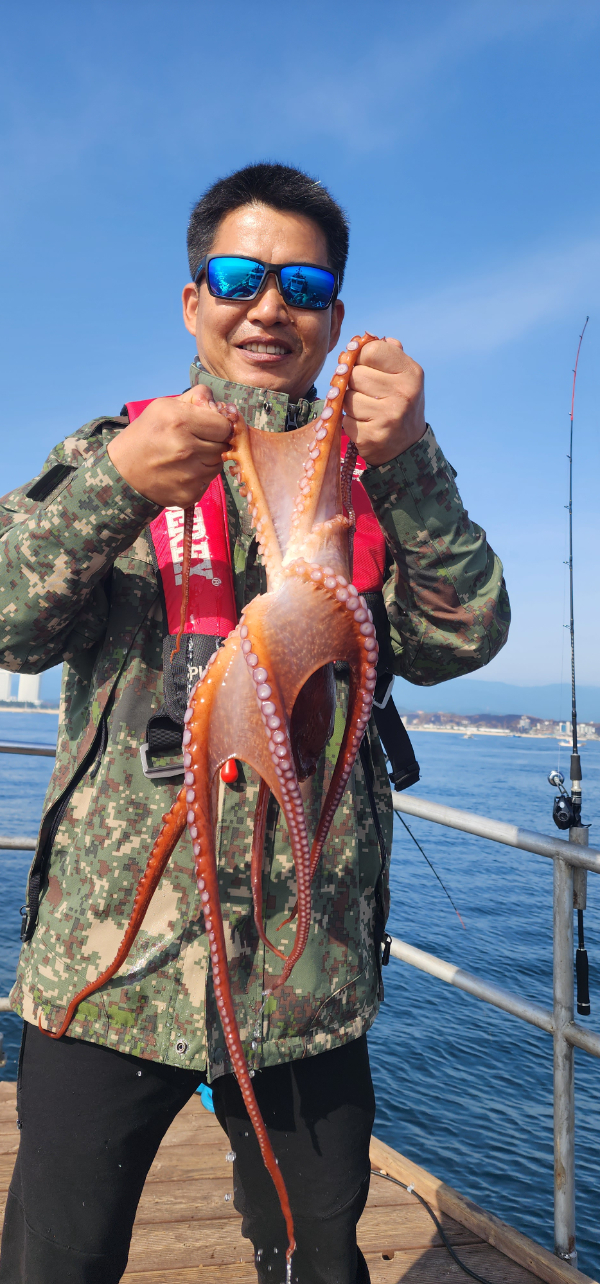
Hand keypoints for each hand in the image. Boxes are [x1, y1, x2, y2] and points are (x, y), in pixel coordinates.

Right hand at [107, 385, 232, 507]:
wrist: (122, 473)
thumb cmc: (145, 435)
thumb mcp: (163, 406)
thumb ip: (196, 398)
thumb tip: (221, 404)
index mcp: (180, 421)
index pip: (224, 425)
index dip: (219, 425)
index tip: (209, 427)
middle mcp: (186, 449)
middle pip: (223, 445)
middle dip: (214, 442)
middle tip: (196, 441)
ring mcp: (189, 475)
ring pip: (218, 464)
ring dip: (208, 459)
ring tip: (187, 456)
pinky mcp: (189, 494)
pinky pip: (208, 481)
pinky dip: (200, 476)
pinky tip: (182, 471)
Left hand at [342, 337, 425, 465]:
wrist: (407, 446)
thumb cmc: (399, 403)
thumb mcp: (403, 376)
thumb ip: (388, 353)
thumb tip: (367, 337)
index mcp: (411, 372)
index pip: (371, 350)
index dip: (360, 357)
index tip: (363, 366)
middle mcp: (403, 393)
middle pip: (355, 374)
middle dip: (353, 383)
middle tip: (363, 391)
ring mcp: (388, 416)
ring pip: (347, 398)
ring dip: (349, 404)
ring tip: (364, 409)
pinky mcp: (372, 436)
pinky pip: (346, 420)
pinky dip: (350, 423)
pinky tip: (363, 425)